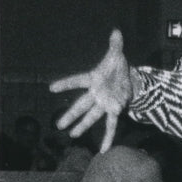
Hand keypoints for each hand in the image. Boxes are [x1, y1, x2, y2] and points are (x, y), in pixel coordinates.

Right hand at [50, 29, 131, 153]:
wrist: (130, 79)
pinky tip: (103, 150)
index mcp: (93, 79)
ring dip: (82, 126)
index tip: (51, 88)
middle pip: (81, 105)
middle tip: (58, 125)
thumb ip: (115, 45)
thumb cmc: (118, 67)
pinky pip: (111, 126)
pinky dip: (108, 138)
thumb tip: (117, 31)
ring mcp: (104, 104)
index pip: (77, 81)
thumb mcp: (117, 55)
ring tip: (72, 135)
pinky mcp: (114, 110)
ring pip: (91, 116)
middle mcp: (96, 94)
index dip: (65, 83)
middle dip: (71, 115)